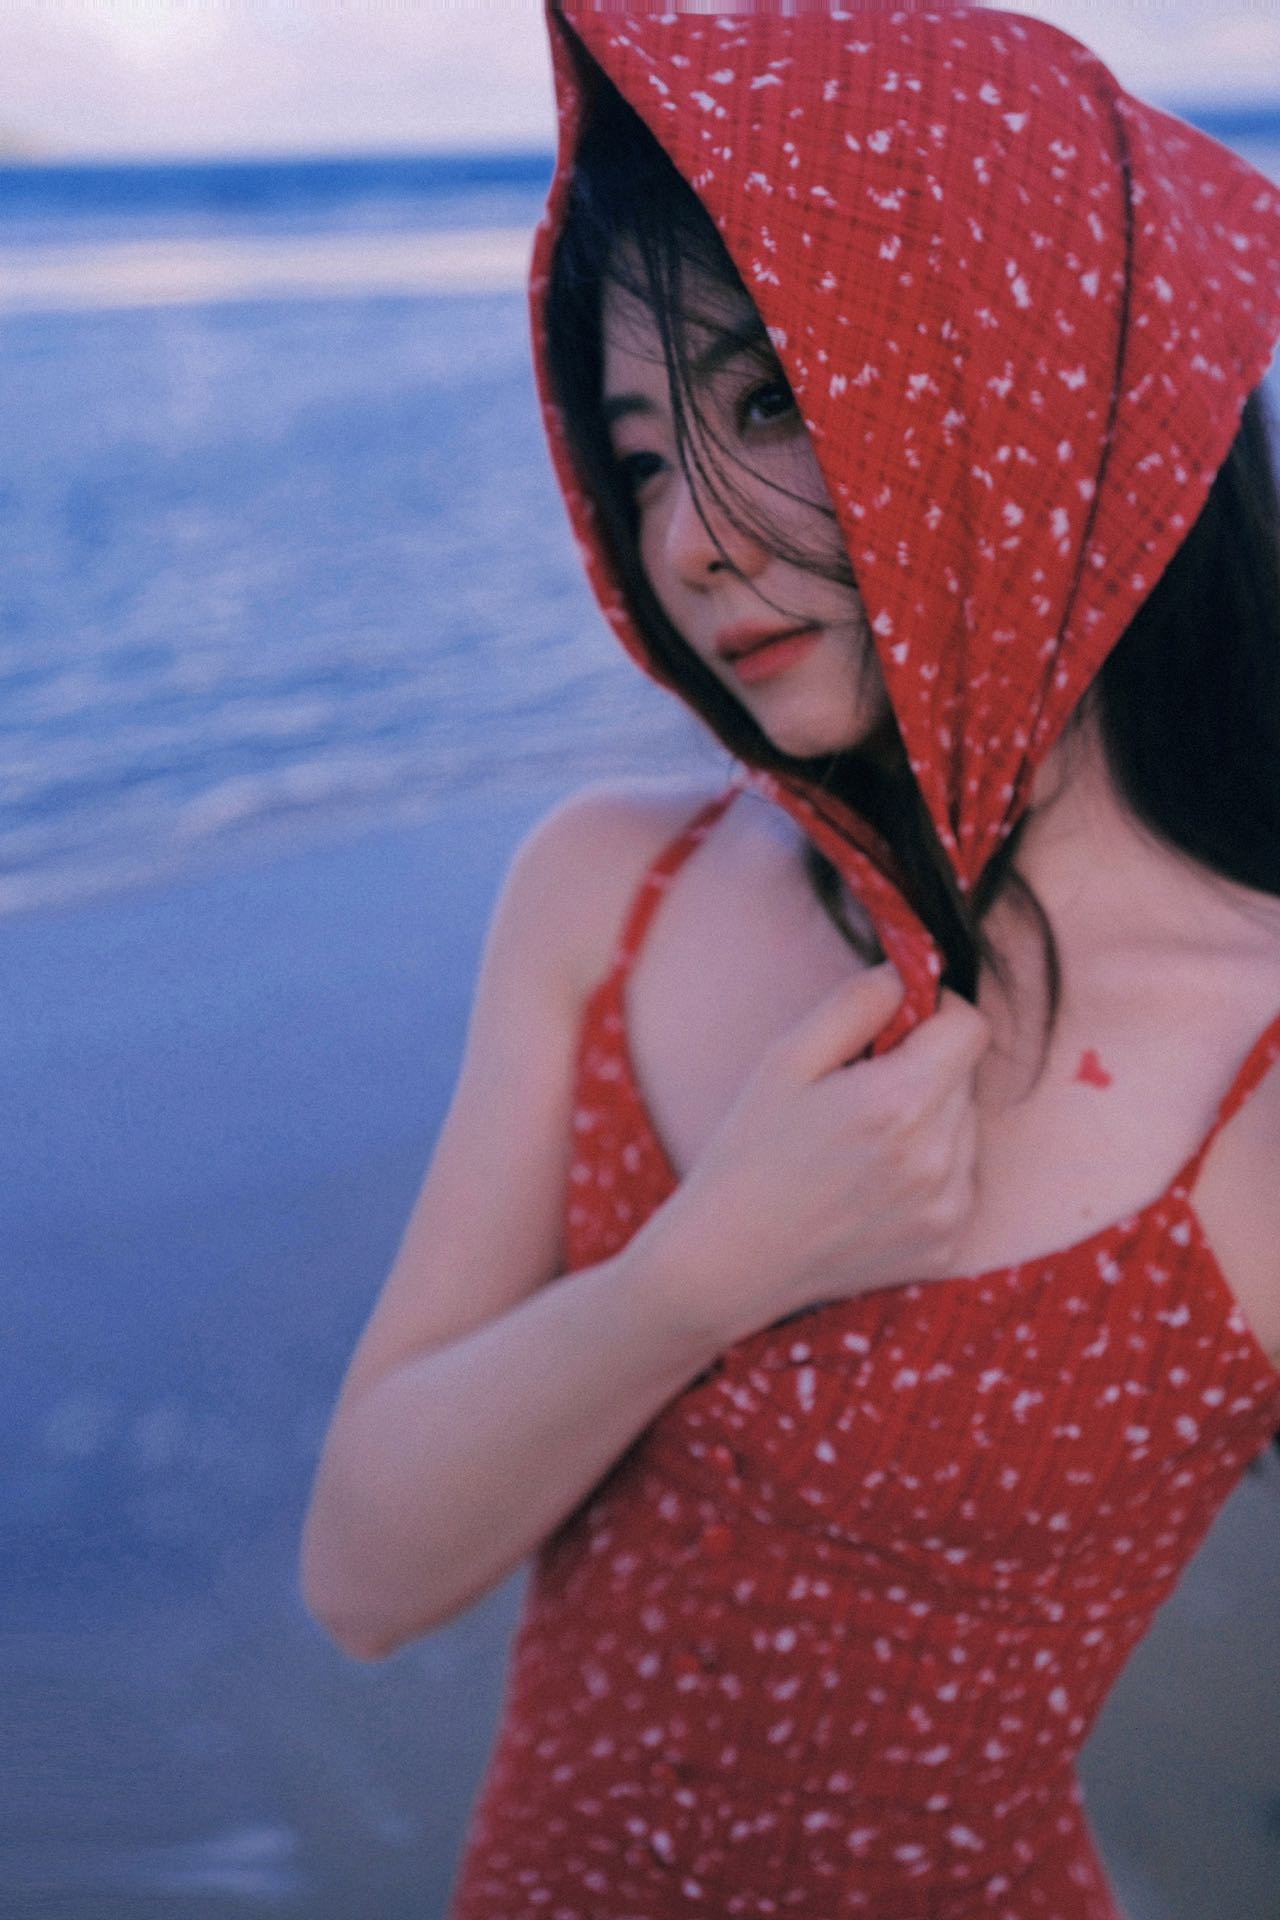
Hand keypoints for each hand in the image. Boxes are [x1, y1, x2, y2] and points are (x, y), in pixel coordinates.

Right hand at [632, 965, 990, 1348]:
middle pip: (965, 1077)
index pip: (971, 1026)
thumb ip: (858, 1002)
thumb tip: (911, 973)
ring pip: (965, 1129)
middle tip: (857, 1097)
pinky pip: (959, 1180)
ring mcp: (948, 1207)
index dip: (935, 1015)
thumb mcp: (785, 1059)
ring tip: (860, 1149)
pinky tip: (870, 1188)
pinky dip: (928, 1174)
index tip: (896, 1030)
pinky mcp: (948, 1244)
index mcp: (900, 1101)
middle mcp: (938, 1157)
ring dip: (929, 1123)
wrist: (729, 1262)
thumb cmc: (748, 1151)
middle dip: (925, 1070)